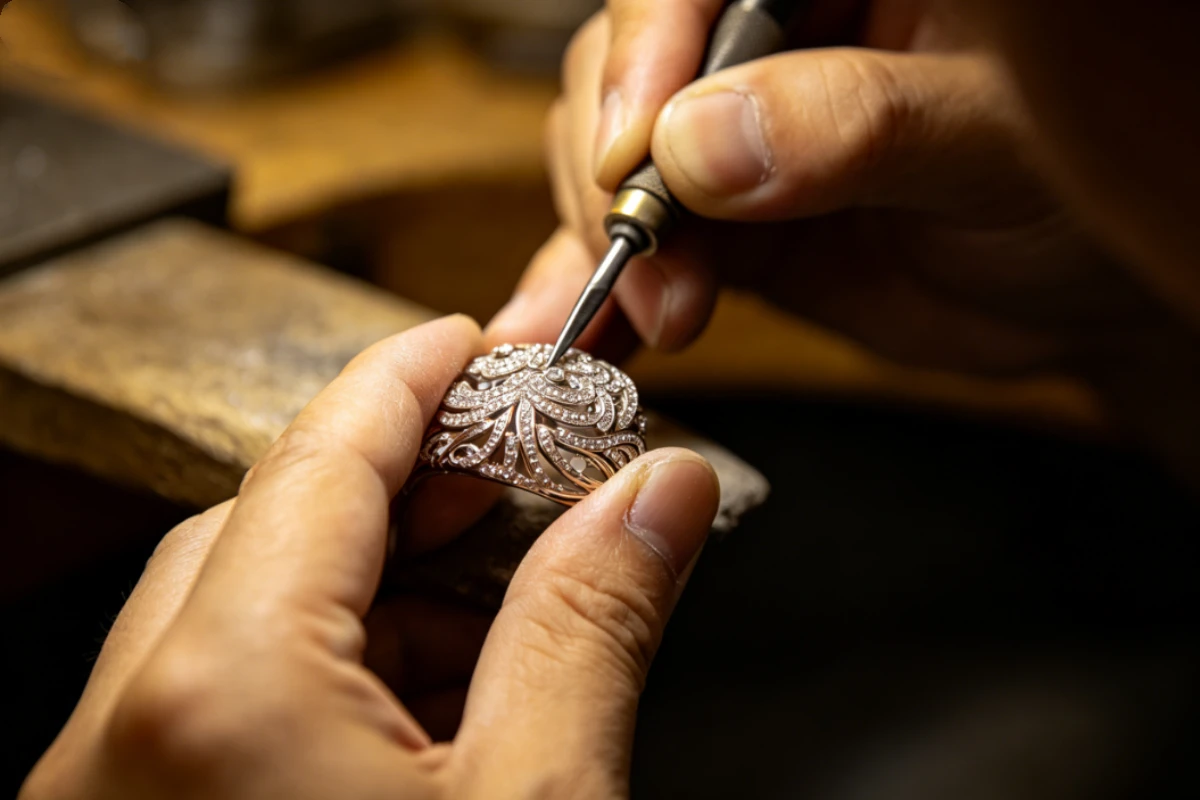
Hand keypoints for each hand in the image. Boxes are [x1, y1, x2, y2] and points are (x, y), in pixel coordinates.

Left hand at [21, 315, 719, 799]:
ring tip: (506, 572)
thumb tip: (658, 496)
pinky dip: (341, 659)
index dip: (414, 375)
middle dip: (409, 477)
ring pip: (244, 606)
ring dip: (380, 573)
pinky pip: (227, 695)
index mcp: (217, 702)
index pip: (322, 457)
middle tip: (524, 457)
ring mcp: (109, 794)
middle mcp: (122, 736)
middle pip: (274, 521)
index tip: (480, 336)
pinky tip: (441, 677)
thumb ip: (594, 625)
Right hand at [487, 0, 1164, 378]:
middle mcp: (765, 42)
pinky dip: (598, 291)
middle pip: (628, 65)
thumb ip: (856, 125)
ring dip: (606, 243)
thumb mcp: (990, 141)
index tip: (637, 157)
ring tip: (651, 315)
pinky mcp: (717, 218)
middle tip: (660, 264)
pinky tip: (584, 334)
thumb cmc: (1074, 188)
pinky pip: (633, 243)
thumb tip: (700, 141)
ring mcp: (731, 132)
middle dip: (620, 172)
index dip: (646, 52)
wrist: (1072, 296)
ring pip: (611, 155)